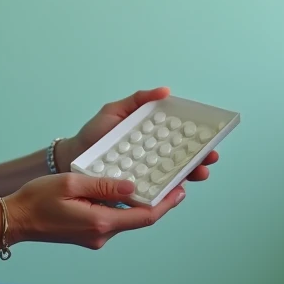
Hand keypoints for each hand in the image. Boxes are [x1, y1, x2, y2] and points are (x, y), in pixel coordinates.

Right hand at [7, 172, 184, 249]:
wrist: (14, 220)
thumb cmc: (38, 199)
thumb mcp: (71, 183)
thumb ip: (104, 185)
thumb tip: (132, 186)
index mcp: (101, 222)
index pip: (145, 216)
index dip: (166, 203)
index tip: (181, 189)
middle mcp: (102, 234)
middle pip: (140, 218)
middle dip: (158, 200)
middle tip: (175, 179)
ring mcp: (95, 237)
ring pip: (127, 218)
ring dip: (141, 202)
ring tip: (154, 179)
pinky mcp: (89, 233)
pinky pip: (113, 218)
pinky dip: (124, 205)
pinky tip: (126, 188)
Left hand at [59, 87, 218, 180]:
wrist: (72, 158)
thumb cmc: (94, 134)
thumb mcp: (115, 111)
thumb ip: (139, 100)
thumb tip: (166, 91)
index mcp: (152, 139)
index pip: (179, 140)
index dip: (197, 141)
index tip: (211, 140)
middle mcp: (151, 158)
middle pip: (182, 160)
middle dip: (199, 160)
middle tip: (209, 159)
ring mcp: (144, 176)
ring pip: (172, 177)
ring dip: (189, 176)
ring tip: (199, 174)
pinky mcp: (134, 192)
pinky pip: (154, 192)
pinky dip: (166, 191)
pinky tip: (176, 189)